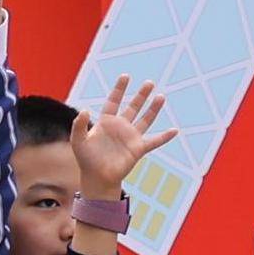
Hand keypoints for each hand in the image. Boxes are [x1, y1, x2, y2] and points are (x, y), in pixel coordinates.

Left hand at [71, 73, 171, 202]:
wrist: (97, 178)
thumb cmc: (86, 159)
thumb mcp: (78, 141)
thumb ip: (79, 125)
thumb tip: (84, 110)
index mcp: (106, 122)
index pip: (114, 101)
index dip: (119, 89)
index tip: (126, 76)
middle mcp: (120, 127)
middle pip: (133, 107)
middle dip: (141, 95)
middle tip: (149, 82)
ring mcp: (131, 137)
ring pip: (145, 119)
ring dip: (153, 109)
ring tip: (161, 96)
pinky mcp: (138, 149)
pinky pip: (154, 141)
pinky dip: (164, 137)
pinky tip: (175, 131)